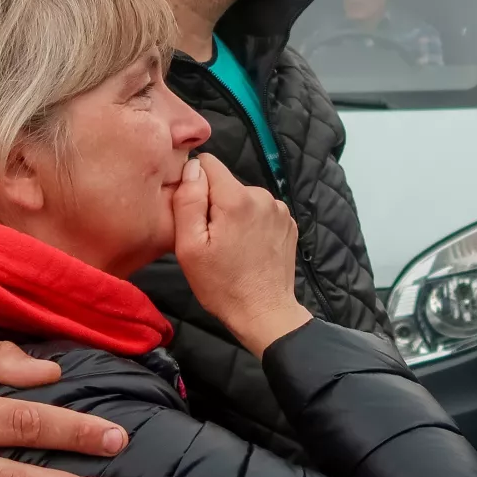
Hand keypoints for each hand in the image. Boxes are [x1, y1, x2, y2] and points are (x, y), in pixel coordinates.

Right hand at [172, 154, 311, 356]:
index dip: (194, 184)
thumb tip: (191, 167)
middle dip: (214, 204)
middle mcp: (263, 196)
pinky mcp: (289, 223)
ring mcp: (280, 209)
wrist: (265, 313)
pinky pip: (260, 211)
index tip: (193, 212)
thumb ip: (188, 201)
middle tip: (211, 239)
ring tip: (230, 246)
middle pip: (226, 183)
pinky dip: (251, 223)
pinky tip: (248, 248)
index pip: (208, 163)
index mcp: (237, 198)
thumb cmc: (221, 285)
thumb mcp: (190, 247)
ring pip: (242, 197)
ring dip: (233, 214)